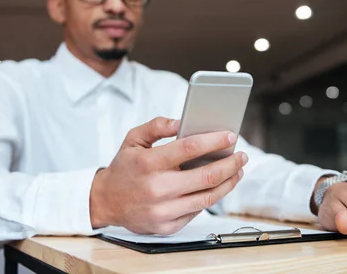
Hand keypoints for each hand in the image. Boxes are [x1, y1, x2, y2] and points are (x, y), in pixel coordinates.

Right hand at [89, 116, 247, 234]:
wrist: (105, 202)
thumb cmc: (123, 168)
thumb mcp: (133, 139)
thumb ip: (157, 126)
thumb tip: (183, 121)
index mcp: (148, 163)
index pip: (189, 148)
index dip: (214, 141)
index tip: (230, 136)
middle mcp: (156, 188)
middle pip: (206, 176)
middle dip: (230, 164)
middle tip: (241, 156)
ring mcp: (162, 211)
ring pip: (207, 198)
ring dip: (228, 183)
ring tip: (237, 171)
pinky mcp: (167, 226)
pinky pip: (197, 211)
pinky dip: (211, 197)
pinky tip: (218, 186)